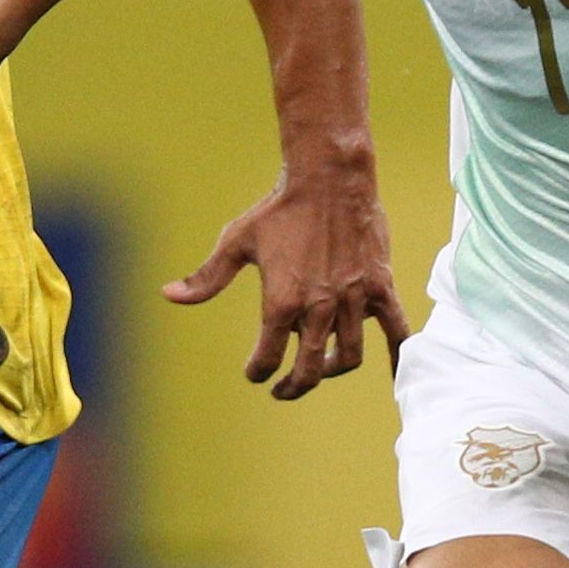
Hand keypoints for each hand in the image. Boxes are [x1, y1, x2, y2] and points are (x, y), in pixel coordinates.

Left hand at [167, 167, 408, 399]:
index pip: (268, 358)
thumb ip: (206, 277)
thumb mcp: (236, 241)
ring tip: (321, 368)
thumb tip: (170, 295)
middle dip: (294, 386)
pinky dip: (398, 357)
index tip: (256, 373)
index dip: (258, 372)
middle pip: (309, 370)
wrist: (329, 178)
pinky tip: (397, 374)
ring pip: (348, 357)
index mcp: (281, 302)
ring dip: (332, 371)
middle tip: (284, 389)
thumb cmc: (279, 208)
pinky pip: (397, 331)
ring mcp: (353, 300)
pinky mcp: (380, 287)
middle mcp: (318, 307)